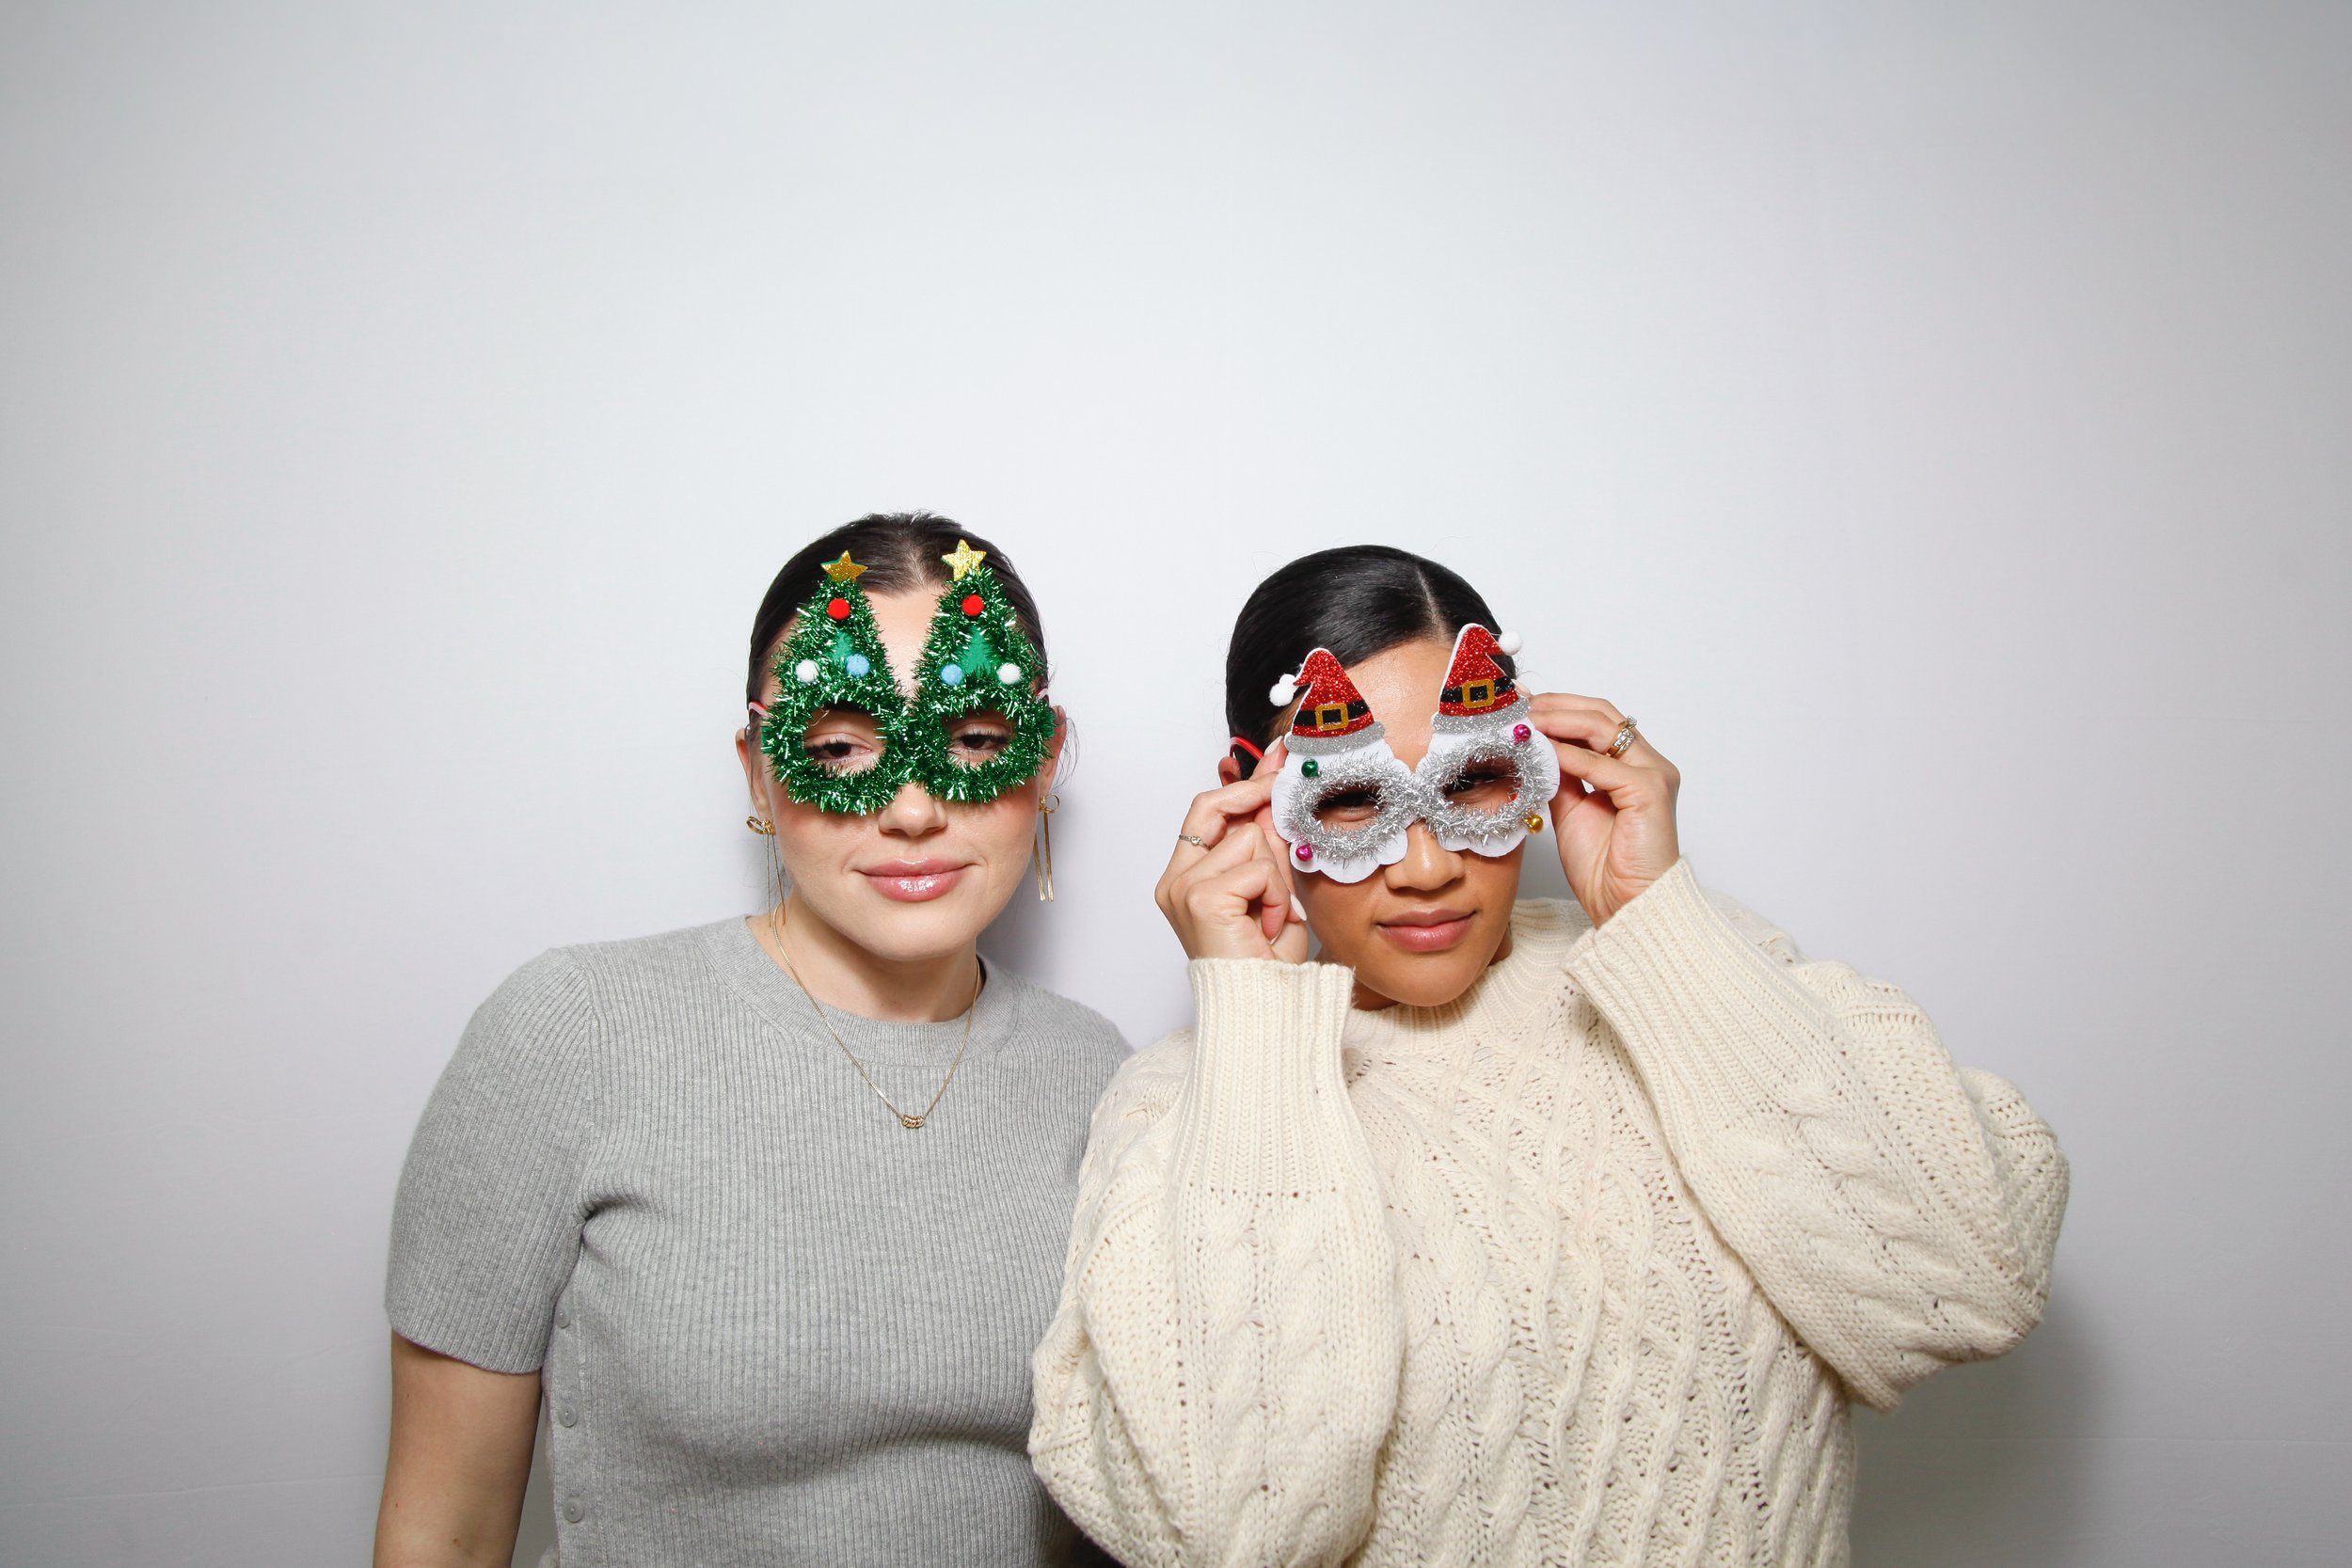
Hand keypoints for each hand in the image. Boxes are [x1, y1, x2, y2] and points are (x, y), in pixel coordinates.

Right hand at [1156, 753, 1310, 962]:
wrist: (1264, 1009)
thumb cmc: (1266, 966)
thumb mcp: (1272, 892)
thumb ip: (1266, 848)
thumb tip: (1274, 798)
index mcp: (1185, 879)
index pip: (1208, 813)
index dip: (1242, 785)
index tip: (1273, 759)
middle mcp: (1174, 881)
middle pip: (1211, 807)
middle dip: (1252, 794)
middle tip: (1283, 784)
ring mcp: (1182, 887)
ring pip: (1248, 839)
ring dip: (1274, 877)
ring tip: (1272, 915)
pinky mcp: (1199, 897)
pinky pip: (1256, 868)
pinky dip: (1274, 895)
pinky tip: (1268, 925)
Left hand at [1528, 694, 1680, 925]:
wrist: (1626, 906)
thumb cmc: (1604, 868)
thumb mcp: (1570, 809)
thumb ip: (1559, 775)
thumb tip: (1533, 746)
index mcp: (1632, 766)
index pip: (1595, 720)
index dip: (1556, 708)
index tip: (1519, 705)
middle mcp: (1648, 764)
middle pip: (1601, 714)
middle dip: (1555, 706)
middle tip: (1518, 707)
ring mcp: (1653, 775)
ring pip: (1603, 728)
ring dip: (1558, 721)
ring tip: (1524, 723)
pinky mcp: (1650, 791)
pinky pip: (1603, 765)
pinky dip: (1569, 755)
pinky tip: (1542, 752)